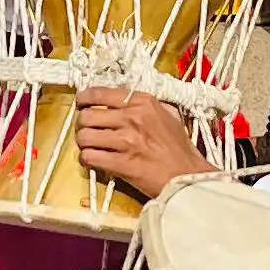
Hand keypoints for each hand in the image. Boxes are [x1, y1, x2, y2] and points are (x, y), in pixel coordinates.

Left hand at [72, 88, 218, 199]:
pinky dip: (87, 159)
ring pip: (85, 136)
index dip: (84, 98)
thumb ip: (146, 106)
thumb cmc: (179, 150)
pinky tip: (93, 160)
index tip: (82, 103)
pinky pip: (90, 157)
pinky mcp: (121, 164)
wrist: (187, 176)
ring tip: (89, 146)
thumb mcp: (168, 116)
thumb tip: (125, 101)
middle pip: (87, 115)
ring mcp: (126, 141)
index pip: (100, 93)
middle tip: (86, 129)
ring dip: (83, 143)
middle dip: (82, 124)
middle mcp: (132, 118)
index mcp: (143, 103)